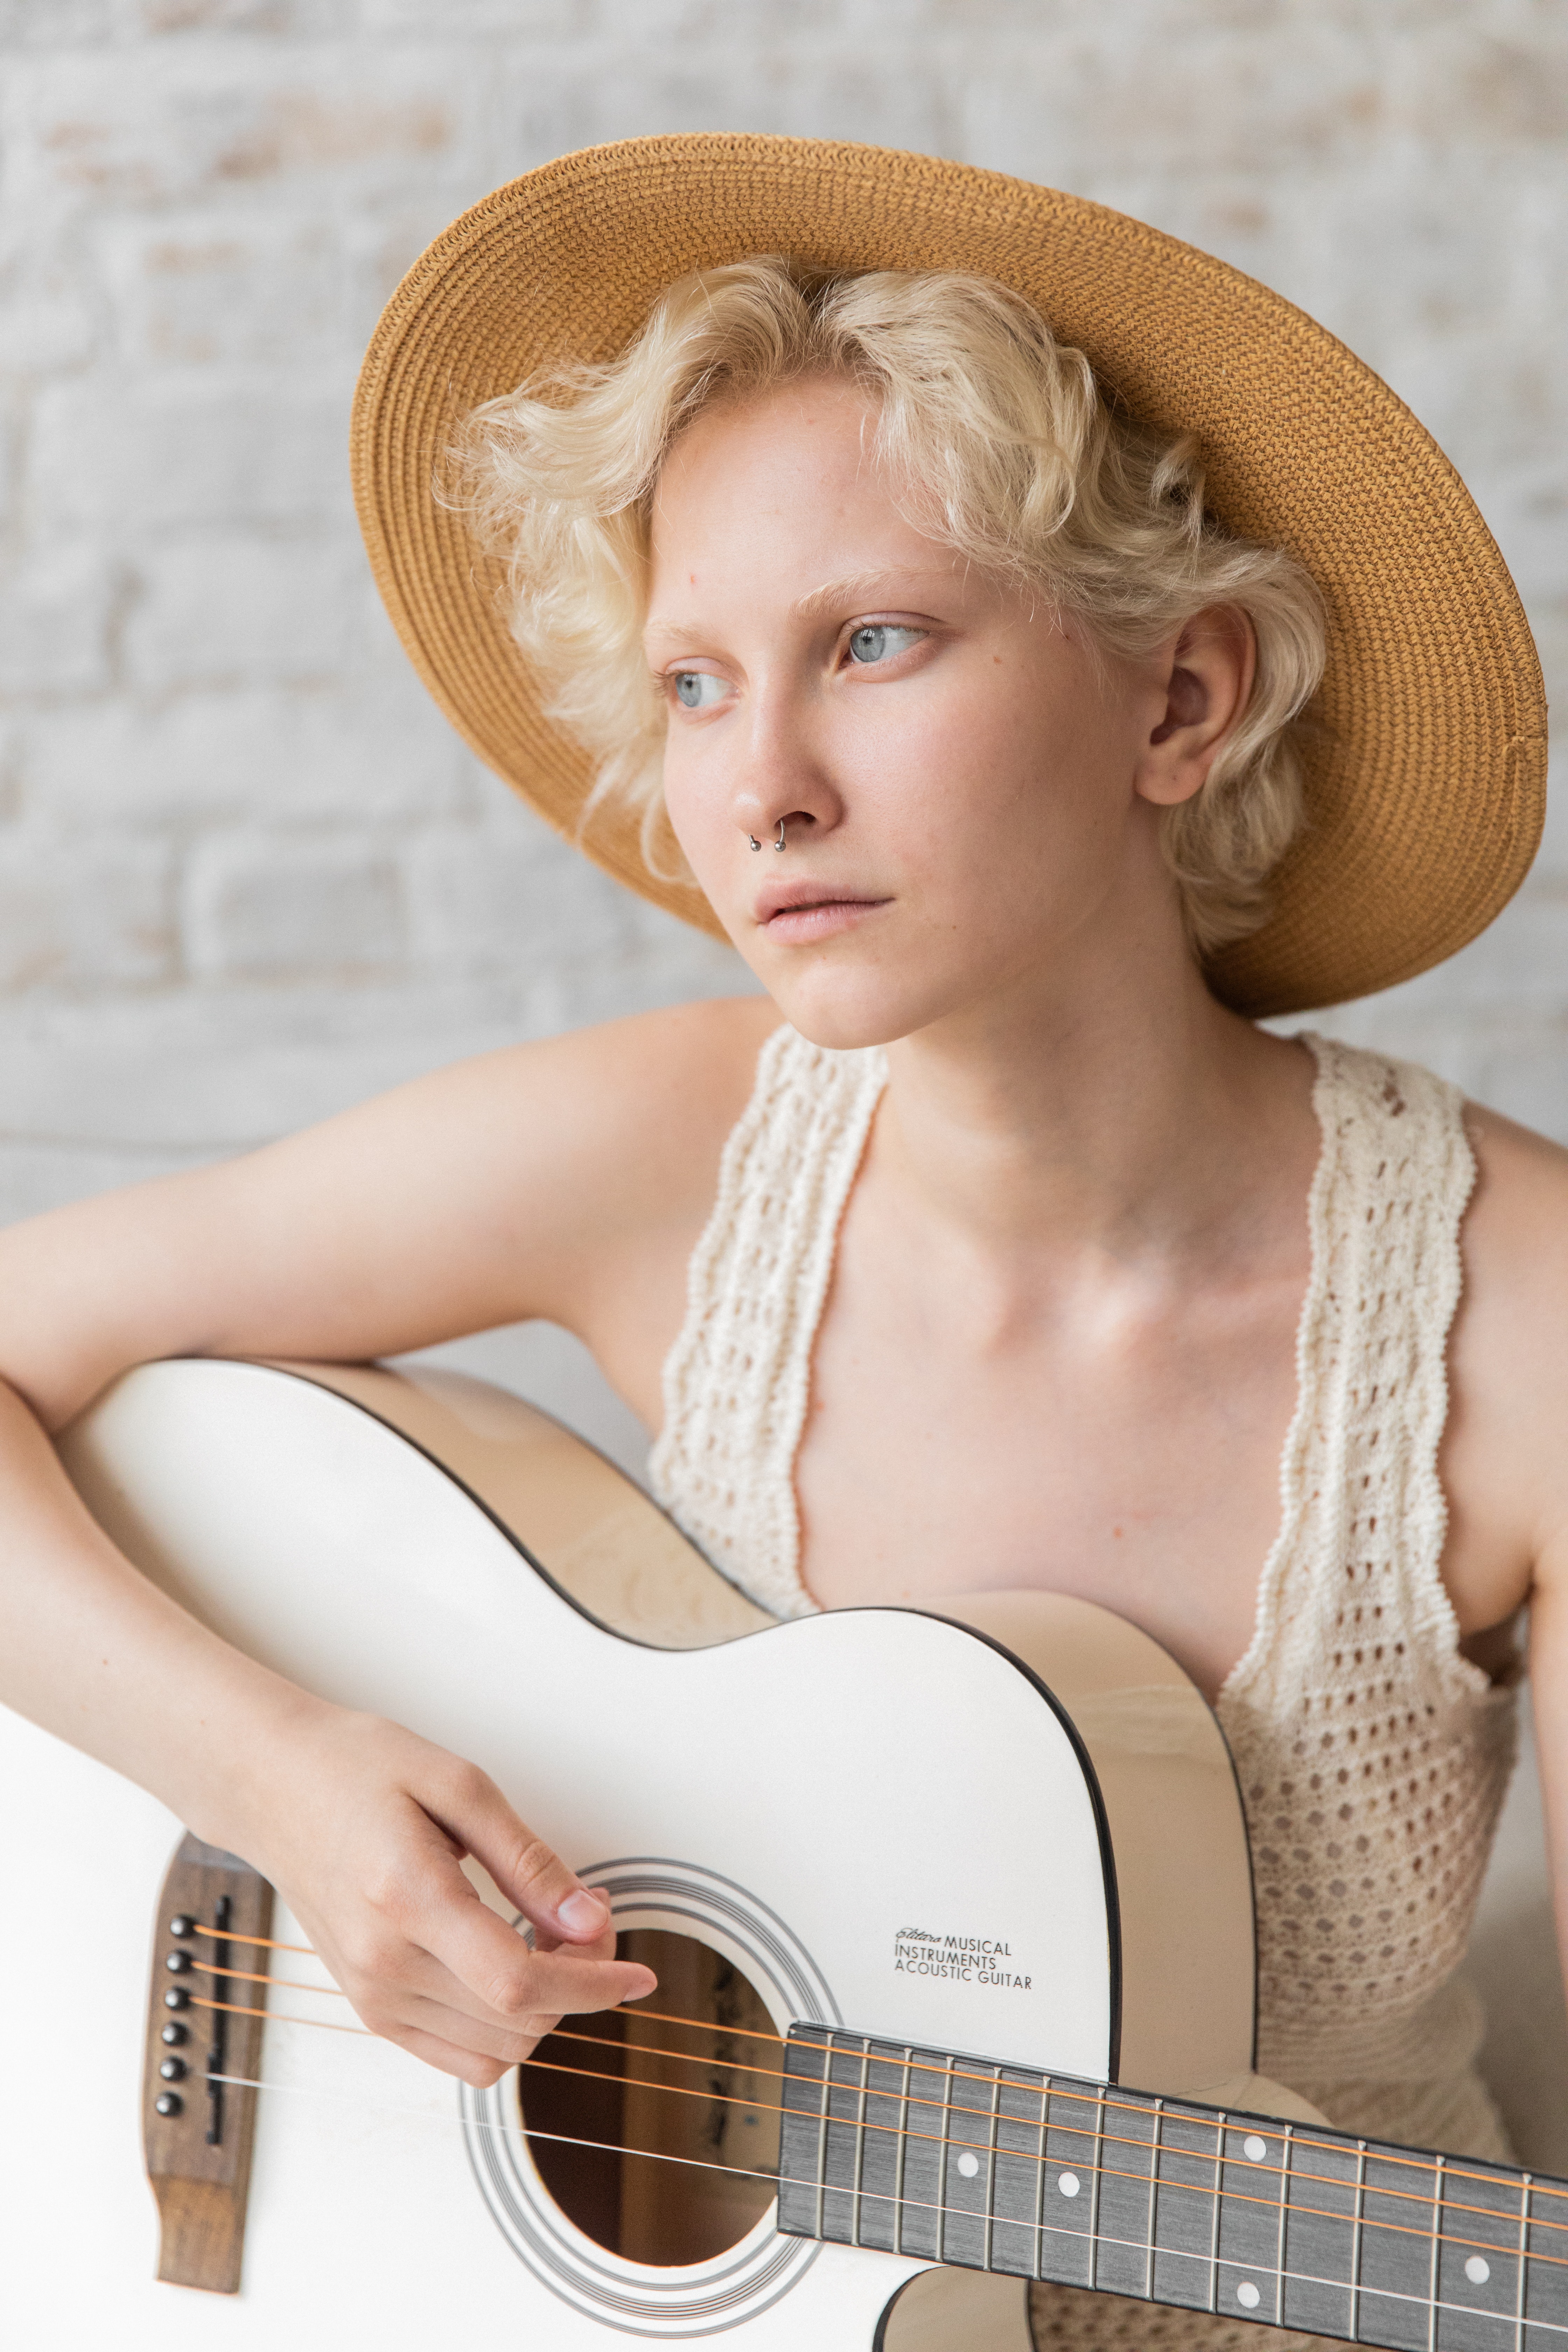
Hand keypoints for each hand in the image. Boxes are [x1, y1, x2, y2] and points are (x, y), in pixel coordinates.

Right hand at [229, 1702, 654, 2086]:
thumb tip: (587, 1920)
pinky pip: (457, 2055)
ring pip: (493, 2051)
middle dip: (579, 1982)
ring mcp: (371, 1995)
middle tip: (587, 1918)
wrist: (275, 1787)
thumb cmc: (357, 1770)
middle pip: (516, 2023)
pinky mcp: (369, 2008)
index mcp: (407, 1900)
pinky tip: (513, 1967)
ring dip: (545, 2008)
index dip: (593, 1985)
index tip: (637, 1971)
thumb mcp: (458, 1785)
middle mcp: (384, 1964)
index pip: (520, 1985)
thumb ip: (527, 1861)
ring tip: (552, 1938)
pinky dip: (503, 2027)